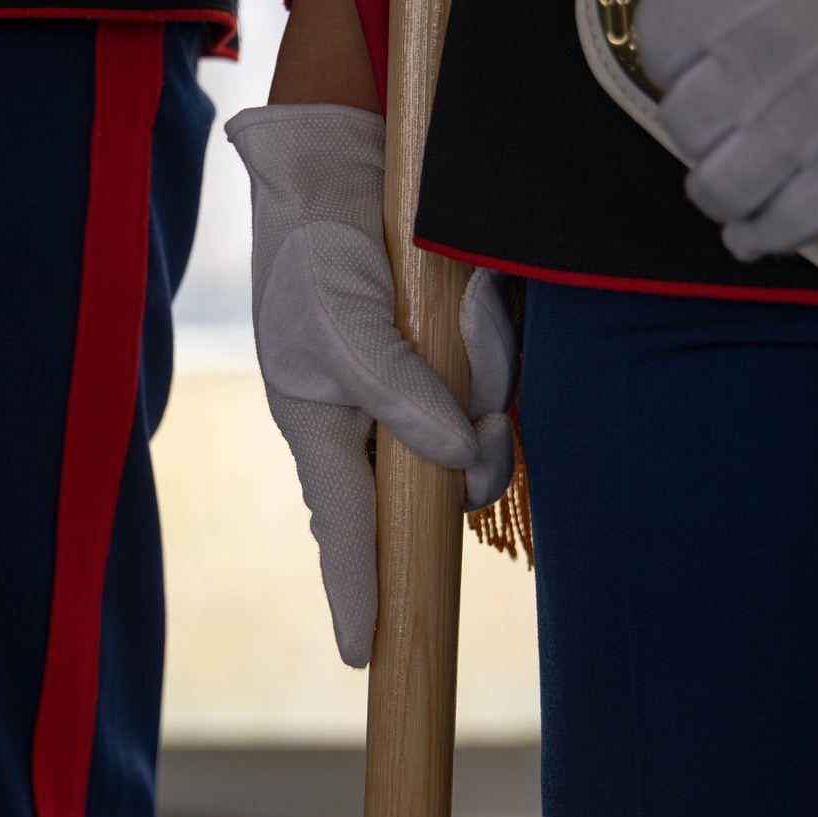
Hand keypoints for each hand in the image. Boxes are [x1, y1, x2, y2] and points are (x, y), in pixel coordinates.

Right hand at [226, 102, 516, 666]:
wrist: (349, 163)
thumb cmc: (313, 247)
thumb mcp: (334, 316)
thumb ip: (391, 388)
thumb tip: (451, 457)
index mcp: (327, 431)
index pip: (344, 526)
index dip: (355, 588)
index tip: (362, 653)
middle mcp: (379, 426)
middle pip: (441, 482)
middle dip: (469, 443)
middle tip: (476, 402)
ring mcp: (425, 393)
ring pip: (484, 428)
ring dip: (483, 364)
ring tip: (458, 299)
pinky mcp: (464, 359)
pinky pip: (503, 376)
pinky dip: (497, 336)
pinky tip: (476, 293)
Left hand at [634, 0, 817, 259]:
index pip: (656, 45)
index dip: (673, 59)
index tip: (686, 65)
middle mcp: (747, 65)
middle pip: (684, 124)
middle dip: (699, 127)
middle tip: (721, 123)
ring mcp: (794, 128)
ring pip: (718, 188)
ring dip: (720, 190)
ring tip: (729, 187)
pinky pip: (780, 224)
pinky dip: (760, 235)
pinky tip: (754, 233)